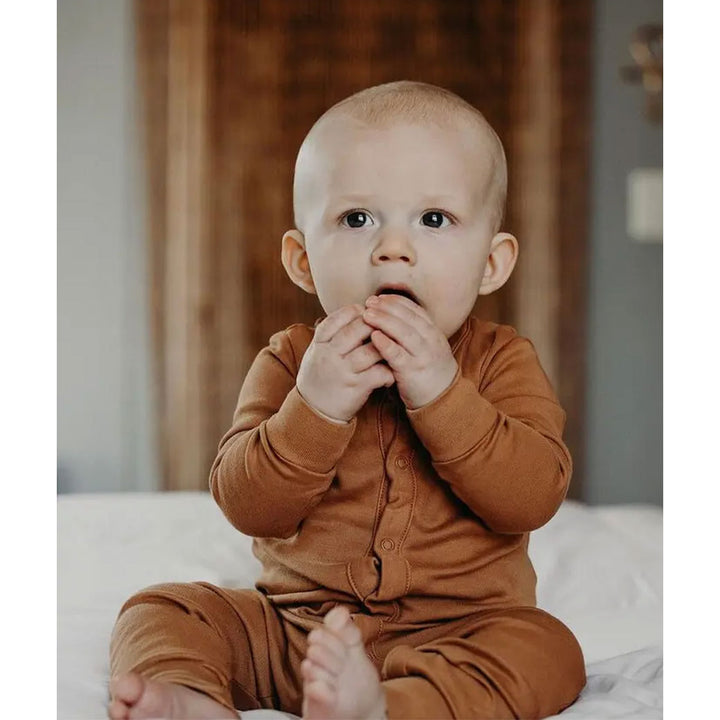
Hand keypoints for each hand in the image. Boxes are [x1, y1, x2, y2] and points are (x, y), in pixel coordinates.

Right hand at [296, 304, 395, 421]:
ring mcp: (343, 371)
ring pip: (371, 351)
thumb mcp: (317, 351)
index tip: (367, 312)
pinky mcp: (356, 388)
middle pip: (357, 330)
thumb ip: (332, 333)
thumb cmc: (320, 376)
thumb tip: (358, 310)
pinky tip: (390, 372)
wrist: (314, 411)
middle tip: (386, 326)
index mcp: (319, 343)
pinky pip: (378, 374)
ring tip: (392, 348)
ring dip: (386, 347)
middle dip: (375, 324)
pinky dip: (388, 372)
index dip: (356, 311)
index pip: (338, 317)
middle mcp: (329, 355)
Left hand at [362, 294, 458, 408]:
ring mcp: (423, 356)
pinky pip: (398, 355)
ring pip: (404, 333)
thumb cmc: (427, 372)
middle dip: (387, 307)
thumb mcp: (426, 348)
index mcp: (434, 333)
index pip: (415, 310)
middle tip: (369, 302)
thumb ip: (412, 333)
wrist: (442, 400)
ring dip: (384, 321)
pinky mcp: (413, 372)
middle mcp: (431, 341)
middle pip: (408, 317)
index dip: (396, 302)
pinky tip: (374, 336)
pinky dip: (386, 344)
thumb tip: (390, 315)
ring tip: (367, 314)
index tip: (380, 297)